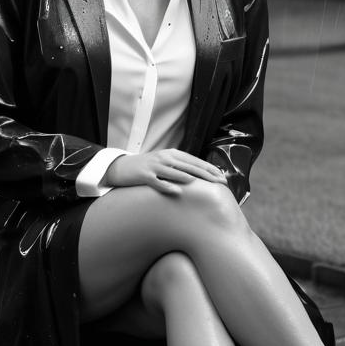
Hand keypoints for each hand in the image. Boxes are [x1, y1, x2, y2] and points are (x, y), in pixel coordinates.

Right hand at [103, 149, 228, 195]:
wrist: (122, 167)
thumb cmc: (147, 167)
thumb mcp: (165, 163)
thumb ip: (180, 166)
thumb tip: (200, 174)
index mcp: (172, 154)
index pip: (195, 161)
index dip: (210, 169)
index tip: (222, 177)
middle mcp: (165, 158)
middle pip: (189, 166)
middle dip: (206, 174)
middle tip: (220, 182)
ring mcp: (154, 166)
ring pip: (174, 172)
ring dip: (188, 177)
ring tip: (202, 183)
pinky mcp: (144, 175)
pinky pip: (157, 182)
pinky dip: (167, 186)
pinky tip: (177, 191)